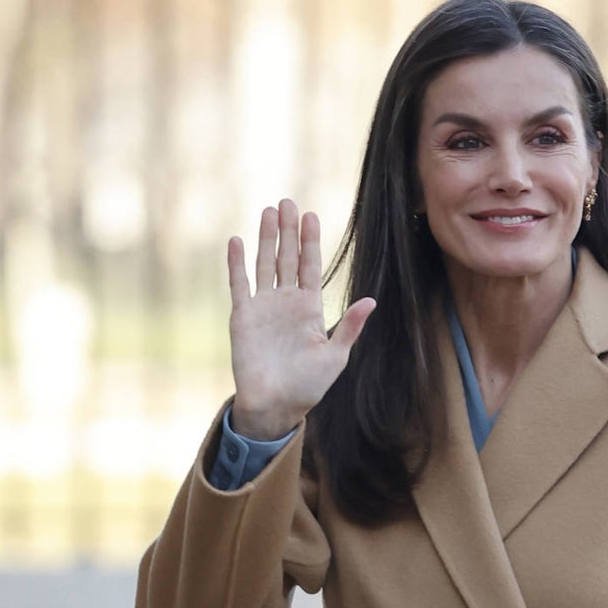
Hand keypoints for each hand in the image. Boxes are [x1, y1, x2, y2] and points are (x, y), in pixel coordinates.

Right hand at [226, 198, 375, 439]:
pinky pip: (239, 284)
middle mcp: (286, 301)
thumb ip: (348, 326)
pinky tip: (236, 240)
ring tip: (268, 211)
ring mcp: (263, 306)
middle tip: (288, 201)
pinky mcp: (242, 316)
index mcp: (310, 308)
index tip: (311, 215)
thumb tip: (371, 300)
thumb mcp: (335, 355)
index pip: (310, 266)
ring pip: (264, 263)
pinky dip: (237, 263)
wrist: (275, 405)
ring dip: (266, 238)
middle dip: (289, 230)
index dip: (311, 241)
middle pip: (288, 257)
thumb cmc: (308, 385)